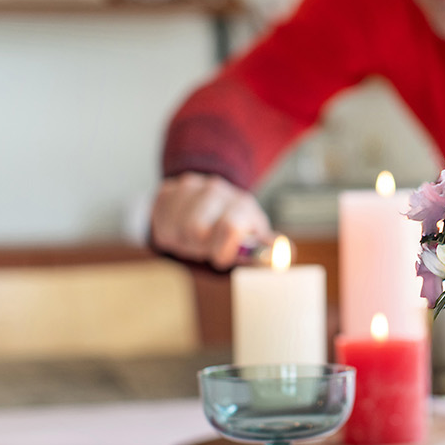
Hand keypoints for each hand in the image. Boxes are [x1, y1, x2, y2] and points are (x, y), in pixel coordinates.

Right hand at [150, 173, 271, 269]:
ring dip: (182, 241)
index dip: (221, 250)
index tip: (219, 258)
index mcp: (241, 204)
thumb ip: (264, 246)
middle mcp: (216, 190)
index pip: (229, 227)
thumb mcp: (252, 236)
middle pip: (195, 230)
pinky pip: (158, 222)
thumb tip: (286, 253)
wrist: (207, 200)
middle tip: (204, 246)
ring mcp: (189, 186)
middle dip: (198, 246)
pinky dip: (167, 232)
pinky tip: (179, 227)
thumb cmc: (232, 226)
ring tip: (194, 237)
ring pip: (175, 229)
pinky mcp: (167, 189)